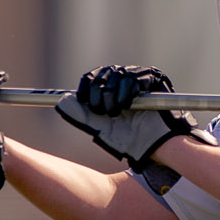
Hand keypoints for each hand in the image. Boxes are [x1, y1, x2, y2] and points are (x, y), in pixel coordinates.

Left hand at [57, 64, 211, 171]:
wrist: (156, 146)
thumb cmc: (130, 140)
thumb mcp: (100, 128)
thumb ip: (82, 115)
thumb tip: (62, 101)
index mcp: (112, 90)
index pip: (93, 77)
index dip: (86, 87)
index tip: (83, 100)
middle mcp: (124, 81)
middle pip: (103, 73)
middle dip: (98, 92)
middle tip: (101, 111)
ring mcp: (139, 78)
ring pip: (117, 74)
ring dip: (112, 95)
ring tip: (116, 112)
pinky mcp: (154, 79)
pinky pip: (133, 78)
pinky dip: (126, 92)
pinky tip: (127, 106)